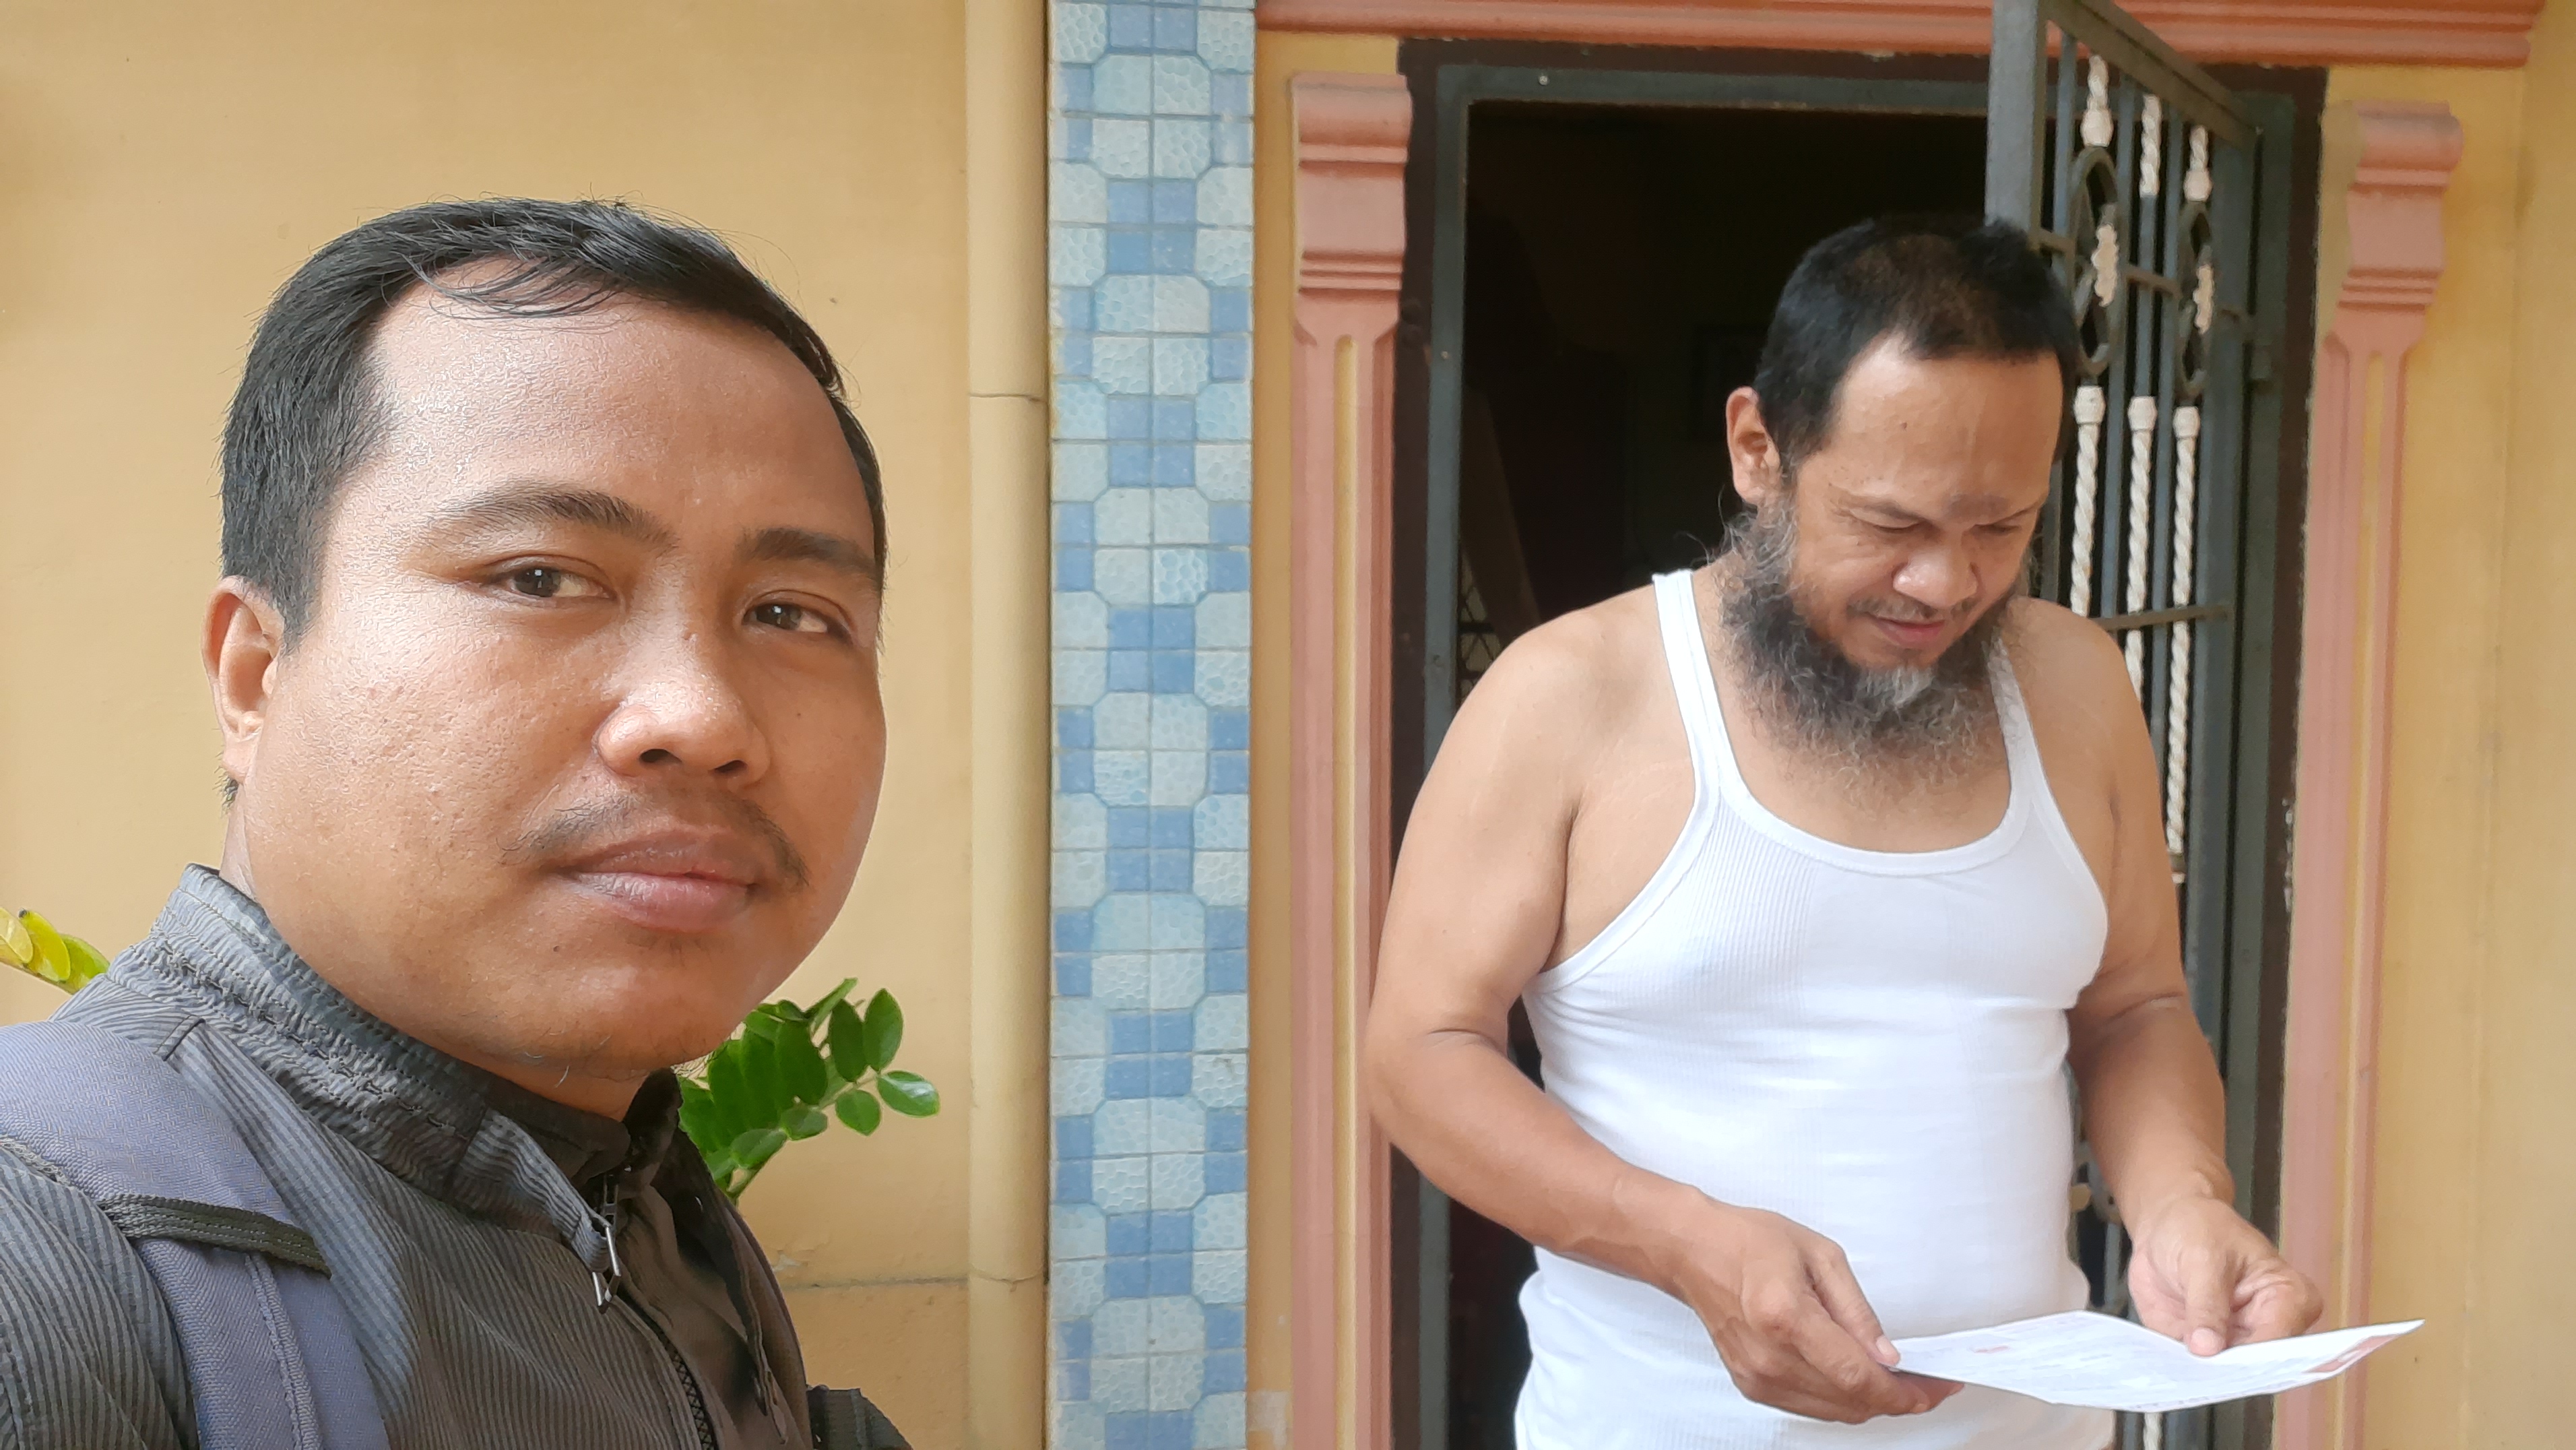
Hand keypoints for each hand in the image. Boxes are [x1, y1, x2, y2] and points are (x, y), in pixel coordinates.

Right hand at [1655, 1197, 1960, 1423]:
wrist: (1694, 1251)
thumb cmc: (1752, 1242)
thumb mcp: (1820, 1255)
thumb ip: (1857, 1311)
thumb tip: (1888, 1358)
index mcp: (1786, 1318)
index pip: (1857, 1377)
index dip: (1905, 1393)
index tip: (1936, 1388)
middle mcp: (1769, 1358)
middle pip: (1850, 1402)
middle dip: (1897, 1399)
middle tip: (1927, 1383)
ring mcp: (1756, 1377)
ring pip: (1834, 1412)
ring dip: (1872, 1402)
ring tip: (1897, 1380)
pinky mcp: (1751, 1385)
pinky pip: (1811, 1407)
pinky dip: (1842, 1399)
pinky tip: (1856, 1377)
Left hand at [2124, 1193, 2321, 1354]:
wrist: (2166, 1223)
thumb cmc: (2198, 1227)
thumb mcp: (2202, 1256)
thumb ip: (2206, 1303)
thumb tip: (2207, 1347)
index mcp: (2288, 1296)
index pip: (2281, 1338)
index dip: (2255, 1357)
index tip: (2227, 1363)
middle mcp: (2267, 1325)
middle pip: (2257, 1365)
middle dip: (2226, 1372)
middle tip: (2198, 1368)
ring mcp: (2236, 1340)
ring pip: (2225, 1374)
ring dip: (2200, 1373)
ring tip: (2178, 1363)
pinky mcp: (2205, 1347)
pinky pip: (2194, 1367)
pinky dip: (2179, 1368)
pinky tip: (2166, 1362)